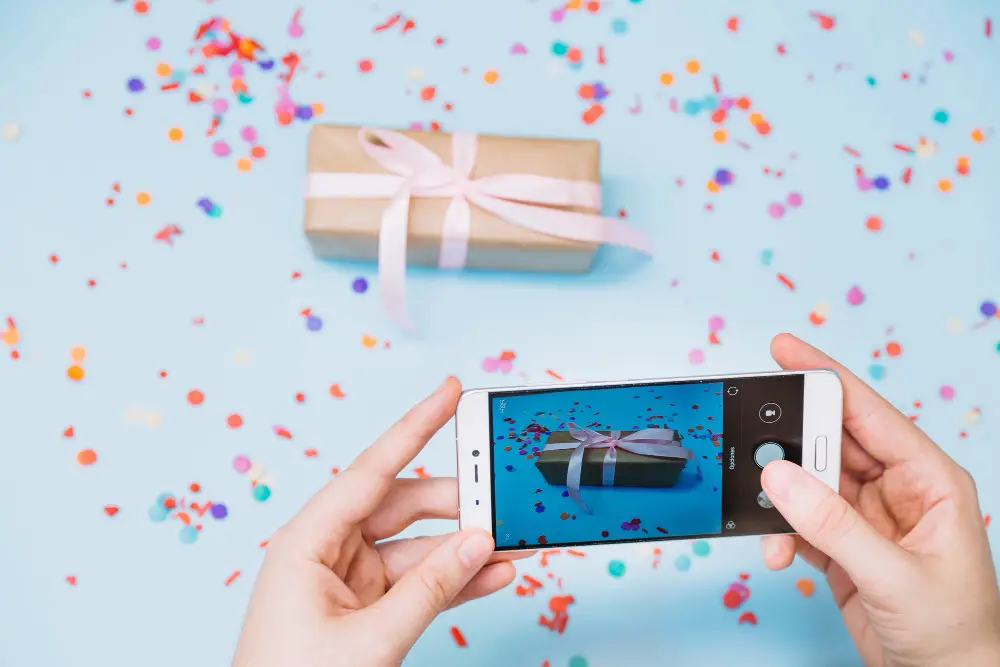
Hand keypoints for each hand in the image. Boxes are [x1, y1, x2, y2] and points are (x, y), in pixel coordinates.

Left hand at [233, 377, 520, 666]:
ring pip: (418, 545)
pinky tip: (492, 572)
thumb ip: (429, 590)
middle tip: (503, 494)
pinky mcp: (367, 606)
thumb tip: (477, 543)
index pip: (372, 470)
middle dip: (456, 501)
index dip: (416, 426)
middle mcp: (328, 548)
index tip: (451, 392)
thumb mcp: (369, 640)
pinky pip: (419, 580)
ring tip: (513, 540)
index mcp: (308, 540)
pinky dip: (454, 579)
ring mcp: (350, 578)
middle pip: (404, 504)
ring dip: (463, 546)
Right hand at [760, 334, 999, 666]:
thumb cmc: (954, 633)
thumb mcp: (893, 574)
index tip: (784, 351)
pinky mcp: (841, 545)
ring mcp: (865, 517)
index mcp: (928, 478)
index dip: (826, 377)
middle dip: (791, 443)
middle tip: (753, 440)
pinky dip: (779, 531)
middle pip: (831, 442)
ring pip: (808, 482)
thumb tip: (779, 476)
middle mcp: (896, 489)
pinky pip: (798, 520)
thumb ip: (832, 524)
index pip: (870, 413)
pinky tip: (777, 550)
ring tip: (766, 514)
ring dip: (781, 498)